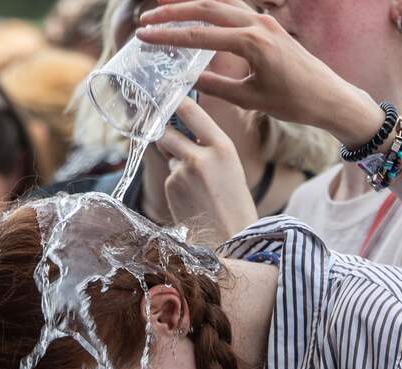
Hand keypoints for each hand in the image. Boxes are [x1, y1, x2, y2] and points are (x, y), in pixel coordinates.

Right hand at [136, 0, 384, 145]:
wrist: (330, 97)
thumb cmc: (295, 102)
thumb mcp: (250, 99)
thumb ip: (216, 85)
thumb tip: (185, 79)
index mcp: (253, 43)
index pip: (200, 36)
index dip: (169, 37)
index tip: (145, 38)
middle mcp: (258, 25)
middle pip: (206, 9)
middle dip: (173, 13)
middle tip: (147, 21)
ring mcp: (266, 21)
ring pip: (220, 5)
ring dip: (191, 8)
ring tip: (164, 15)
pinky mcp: (270, 25)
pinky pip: (235, 11)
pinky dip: (212, 12)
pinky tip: (196, 18)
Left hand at [154, 98, 257, 242]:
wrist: (232, 238)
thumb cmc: (236, 202)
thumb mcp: (230, 166)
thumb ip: (208, 146)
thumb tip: (182, 129)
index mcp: (222, 147)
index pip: (191, 110)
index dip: (175, 101)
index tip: (168, 97)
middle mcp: (199, 156)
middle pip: (167, 132)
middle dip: (165, 133)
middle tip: (169, 136)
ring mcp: (182, 173)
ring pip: (170, 157)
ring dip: (177, 164)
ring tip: (198, 187)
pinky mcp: (171, 188)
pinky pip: (170, 177)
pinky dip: (178, 185)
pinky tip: (193, 200)